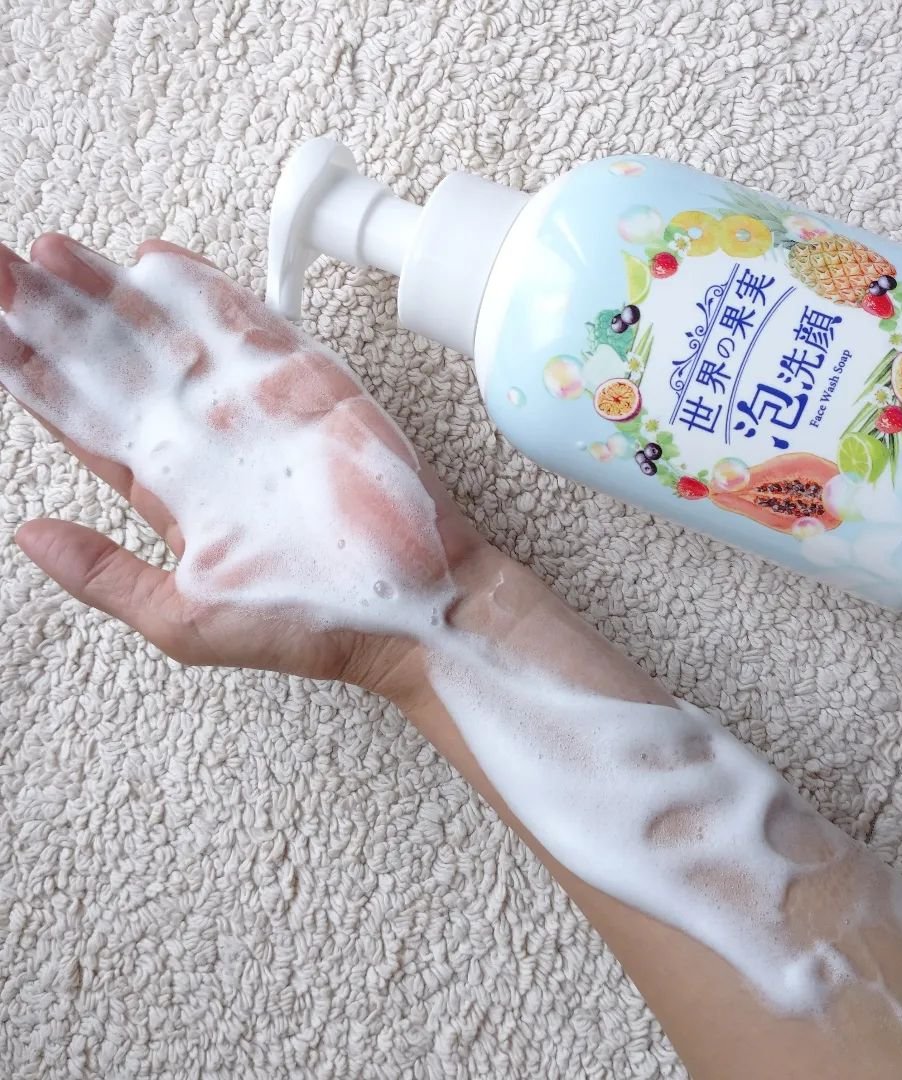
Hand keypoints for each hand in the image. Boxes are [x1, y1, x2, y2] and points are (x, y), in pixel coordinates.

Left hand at [0, 234, 486, 697]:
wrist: (416, 606)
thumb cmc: (310, 624)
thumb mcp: (184, 619)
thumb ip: (105, 575)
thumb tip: (28, 535)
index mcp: (169, 490)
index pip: (83, 418)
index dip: (29, 373)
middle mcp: (206, 440)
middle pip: (114, 363)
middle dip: (53, 317)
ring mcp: (257, 407)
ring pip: (170, 335)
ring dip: (112, 294)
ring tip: (52, 253)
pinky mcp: (311, 386)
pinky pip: (252, 329)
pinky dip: (207, 293)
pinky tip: (157, 263)